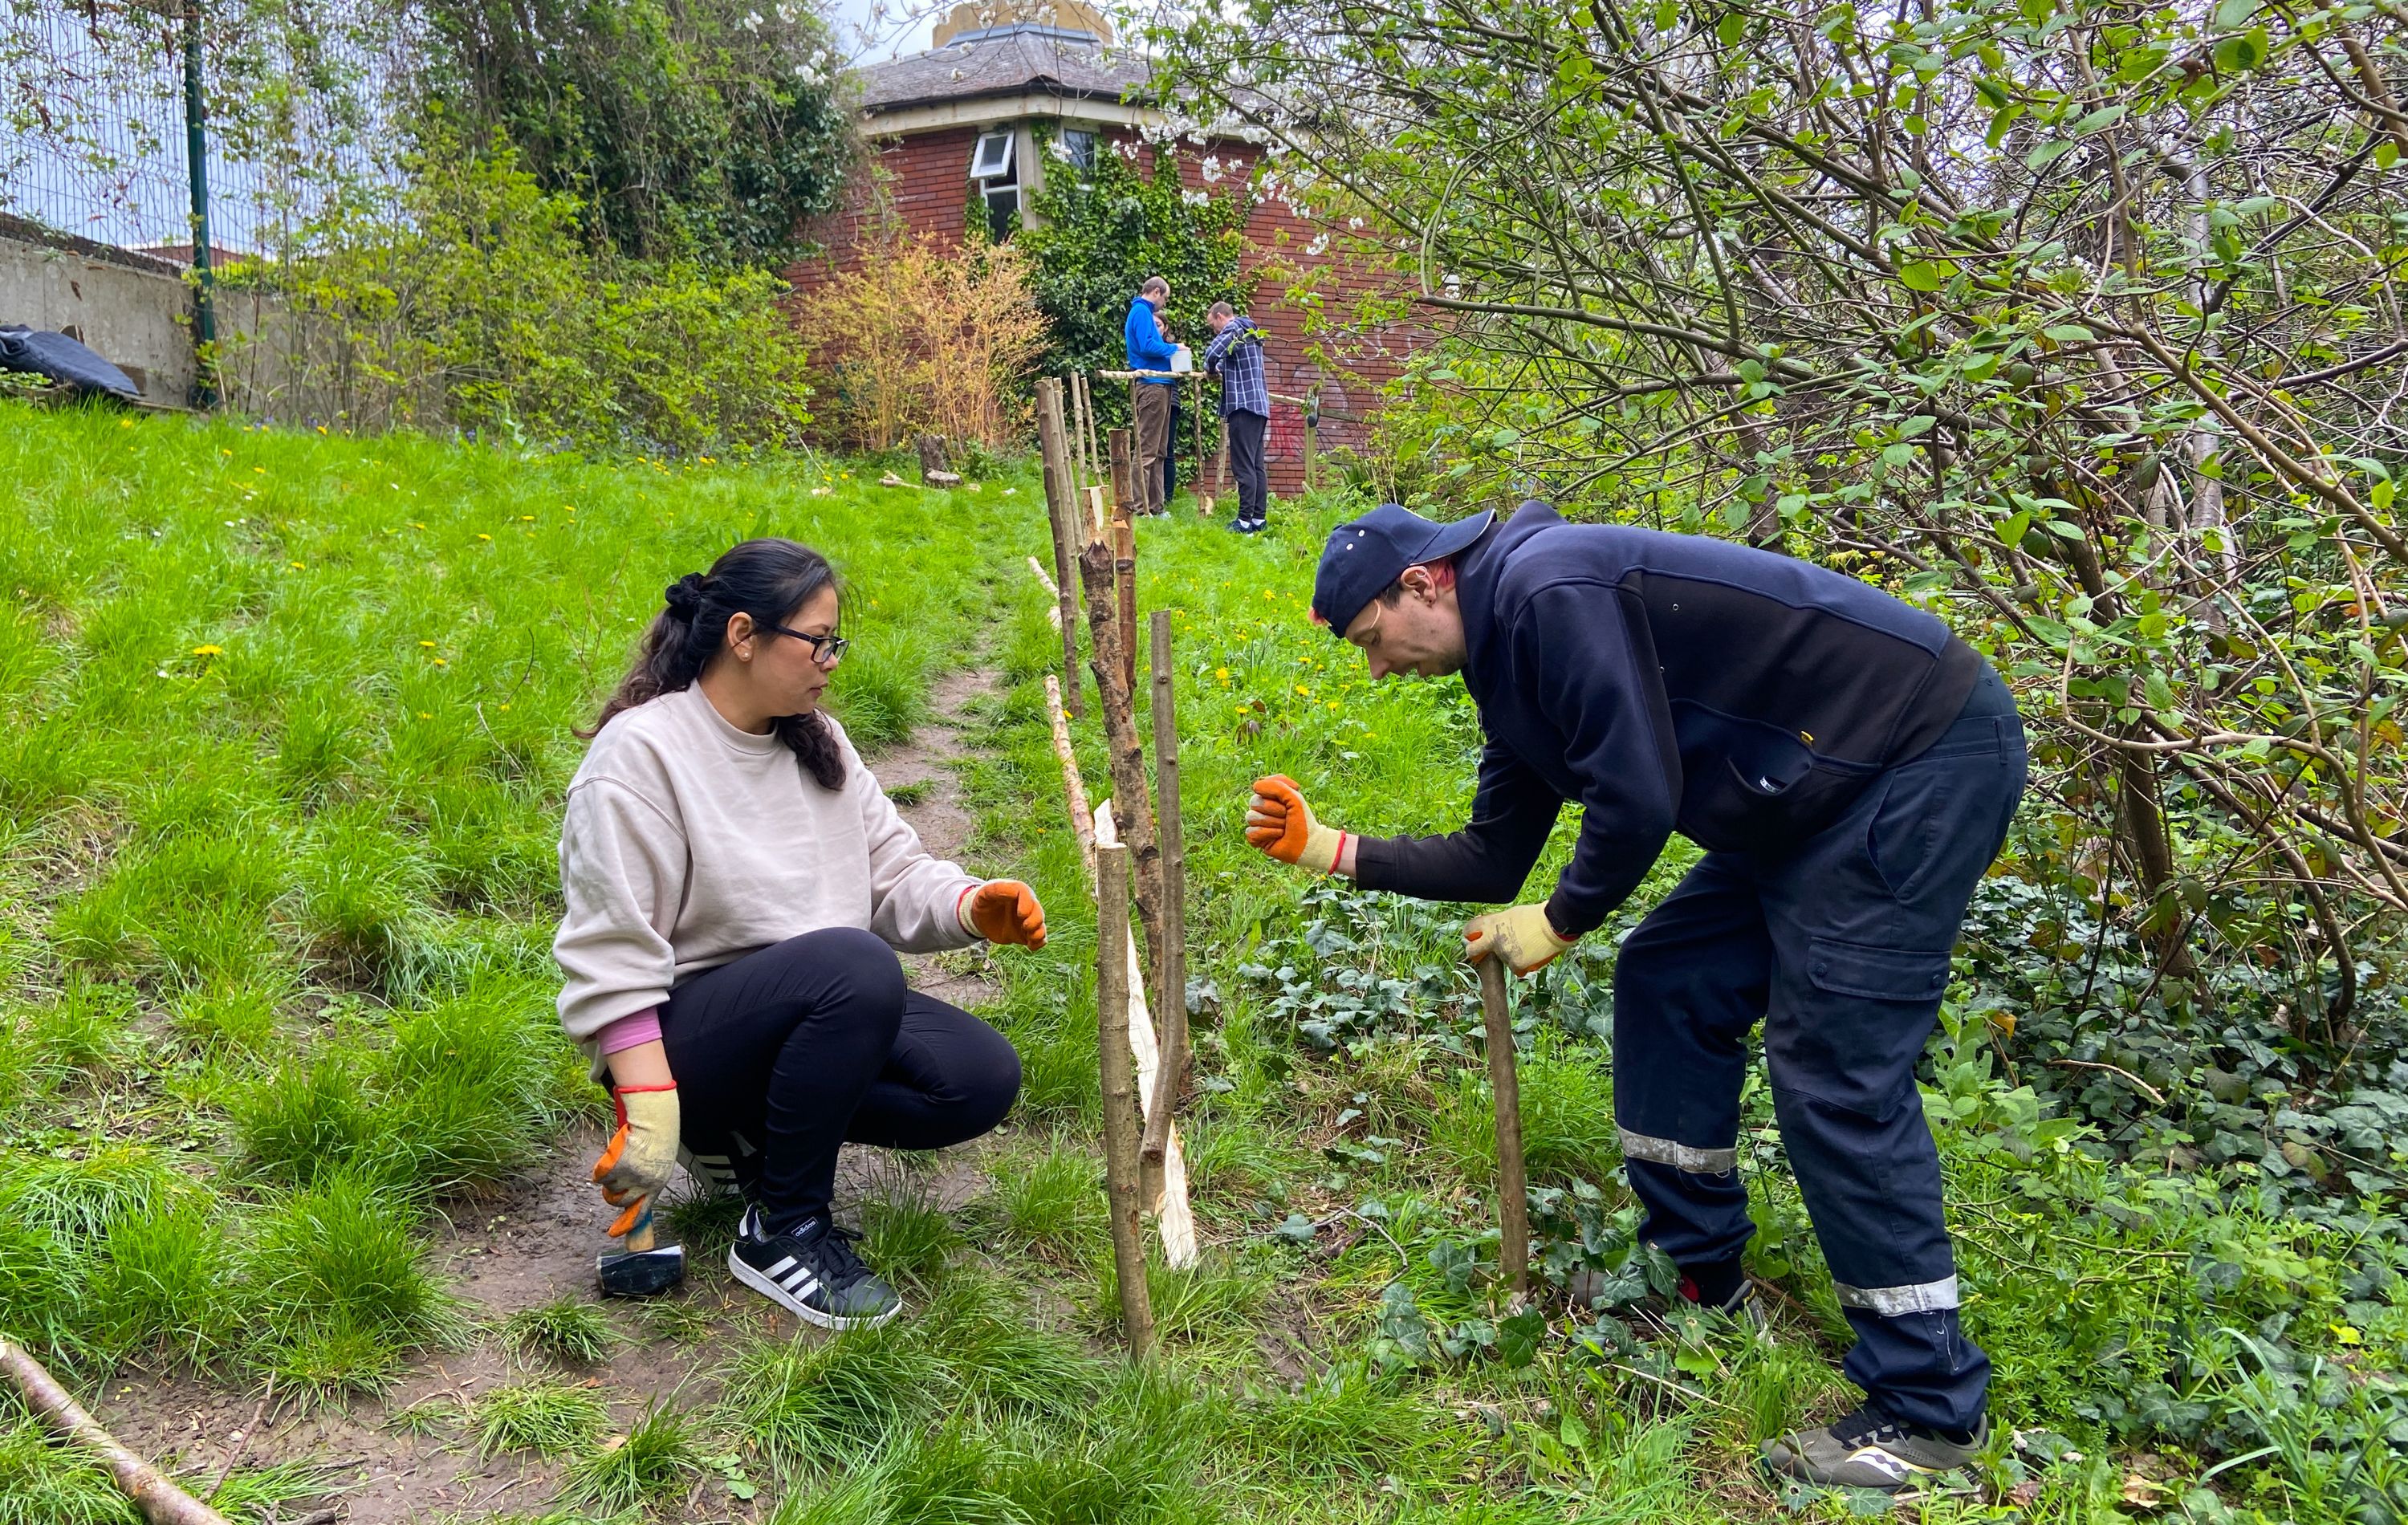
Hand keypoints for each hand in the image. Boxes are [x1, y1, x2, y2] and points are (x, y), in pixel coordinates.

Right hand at [592, 1085, 679, 1236]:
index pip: (641, 1212)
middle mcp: (644, 1185)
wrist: (654, 1122)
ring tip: (621, 1160)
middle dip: (613, 1195)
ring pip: (608, 1188)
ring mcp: (630, 1177)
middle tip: (616, 1179)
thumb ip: (647, 1181)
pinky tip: (614, 1155)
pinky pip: (600, 1176)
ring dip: (610, 1177)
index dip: (626, 1225)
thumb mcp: (657, 1164)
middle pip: (619, 1202)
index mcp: (657, 1185)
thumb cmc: (657, 1140)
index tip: (613, 1233)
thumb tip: (631, 1199)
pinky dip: (602, 1167)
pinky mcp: (616, 1168)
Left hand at [963, 880, 1046, 947]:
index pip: (1025, 893)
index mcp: (1016, 891)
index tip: (1021, 915)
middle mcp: (1026, 904)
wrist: (982, 916)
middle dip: (1036, 920)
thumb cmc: (984, 900)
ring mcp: (1028, 919)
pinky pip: (1040, 938)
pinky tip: (1031, 946)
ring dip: (1039, 932)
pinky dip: (1039, 943)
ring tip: (1030, 938)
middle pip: (1037, 910)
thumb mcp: (986, 893)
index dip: (1027, 904)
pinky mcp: (1026, 933)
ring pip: (1040, 925)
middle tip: (1026, 927)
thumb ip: (997, 889)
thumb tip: (1013, 892)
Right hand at [1245, 775, 1345, 873]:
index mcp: (1271, 795)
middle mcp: (1261, 808)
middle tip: (1287, 817)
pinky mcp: (1255, 837)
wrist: (1308, 843)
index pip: (1260, 786)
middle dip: (1275, 810)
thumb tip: (1255, 787)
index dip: (1276, 793)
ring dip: (1273, 823)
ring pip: (1252, 817)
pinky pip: (1251, 832)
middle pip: (1255, 802)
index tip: (1290, 800)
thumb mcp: (1294, 797)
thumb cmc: (1302, 820)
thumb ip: (1276, 786)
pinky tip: (1278, 837)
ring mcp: (1257, 823)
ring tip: (1284, 828)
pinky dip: (1268, 834)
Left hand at [1463, 904, 1576, 974]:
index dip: (1470, 935)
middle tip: (1481, 956)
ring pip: (1502, 960)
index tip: (1473, 938)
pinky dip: (1524, 965)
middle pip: (1472, 951)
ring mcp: (1503, 953)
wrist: (1554, 925)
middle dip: (1475, 954)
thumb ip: (1499, 923)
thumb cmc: (1536, 916)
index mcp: (1492, 923)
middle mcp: (1493, 939)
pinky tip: (1533, 956)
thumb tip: (1494, 929)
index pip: (1470, 929)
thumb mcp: (1512, 914)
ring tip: (1527, 947)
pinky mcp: (1515, 965)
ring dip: (1511, 957)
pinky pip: (1517, 969)